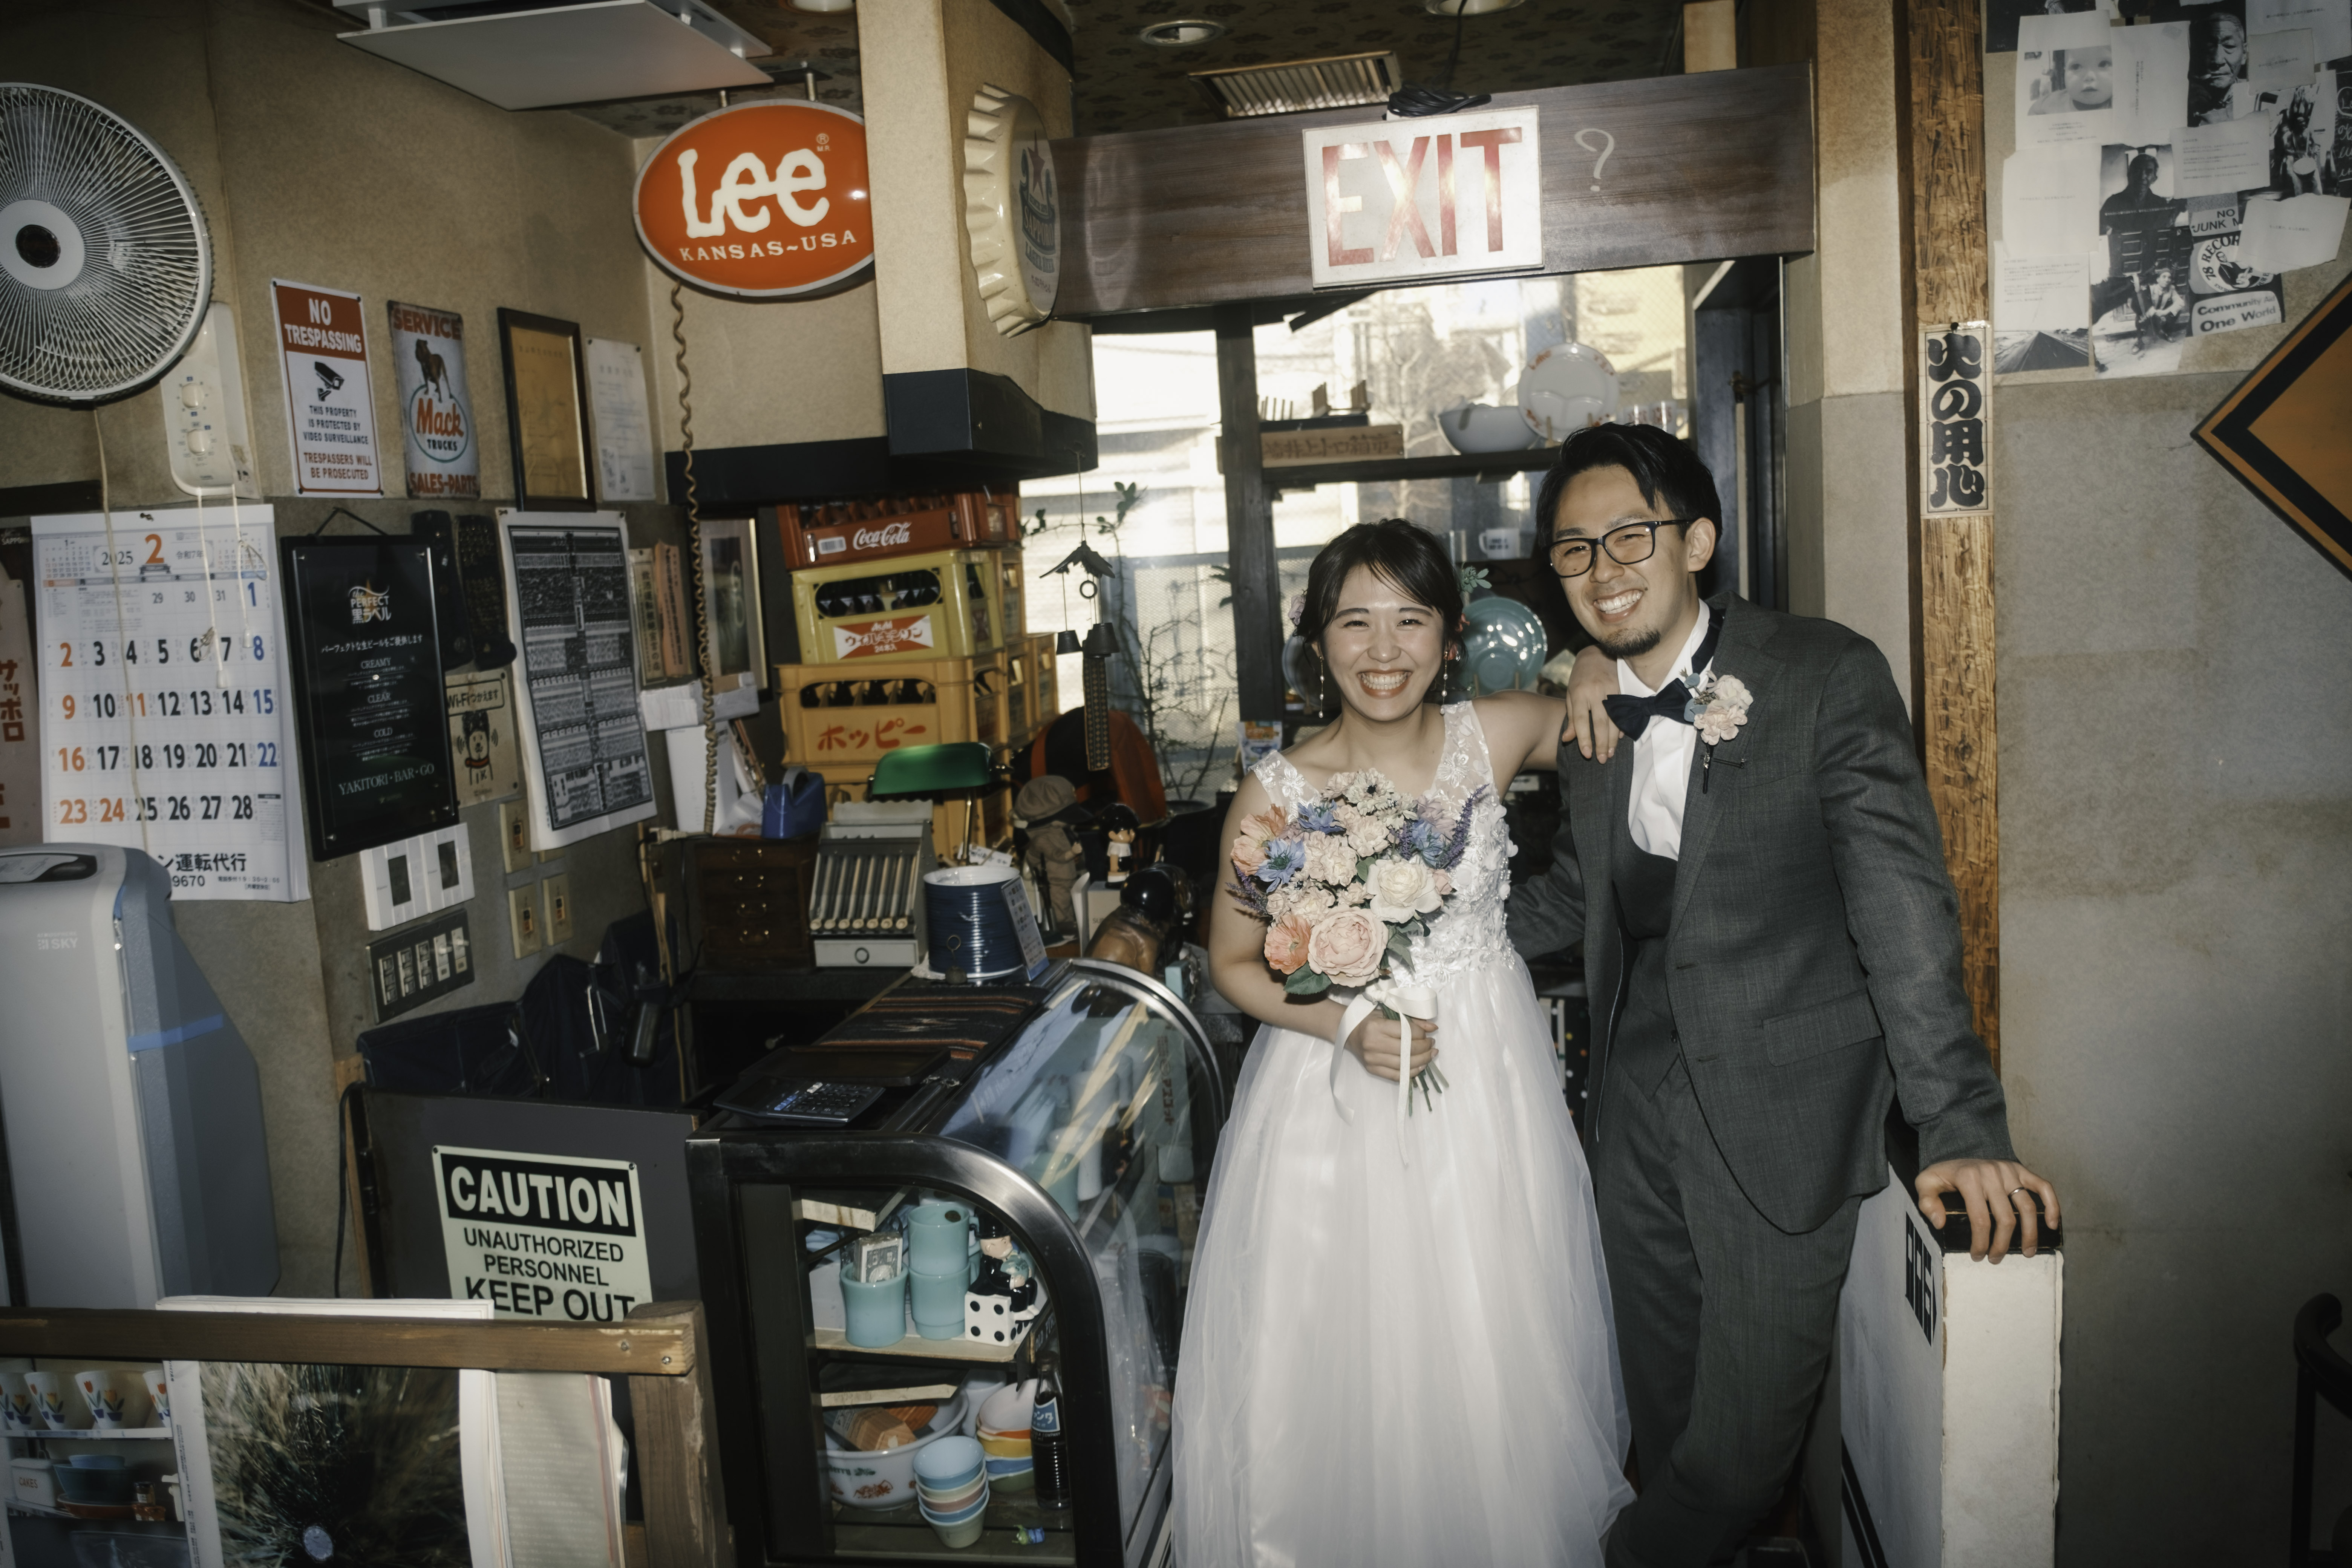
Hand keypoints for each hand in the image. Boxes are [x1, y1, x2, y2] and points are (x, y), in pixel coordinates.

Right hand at [1346, 1011, 1438, 1082]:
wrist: (1349, 1032)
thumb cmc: (1370, 1020)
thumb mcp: (1389, 1014)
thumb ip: (1412, 1020)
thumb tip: (1433, 1028)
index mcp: (1377, 1026)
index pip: (1407, 1032)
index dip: (1422, 1034)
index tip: (1427, 1034)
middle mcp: (1373, 1044)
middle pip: (1408, 1050)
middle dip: (1425, 1048)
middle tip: (1431, 1044)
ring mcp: (1372, 1059)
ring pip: (1404, 1065)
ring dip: (1422, 1060)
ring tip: (1430, 1055)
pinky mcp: (1372, 1069)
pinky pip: (1397, 1075)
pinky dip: (1411, 1072)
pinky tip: (1420, 1066)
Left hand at [1560, 644, 1621, 762]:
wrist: (1596, 655)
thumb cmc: (1579, 678)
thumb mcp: (1570, 695)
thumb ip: (1571, 718)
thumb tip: (1567, 739)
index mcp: (1578, 693)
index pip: (1581, 721)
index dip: (1584, 739)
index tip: (1587, 754)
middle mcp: (1595, 692)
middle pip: (1600, 723)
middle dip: (1601, 743)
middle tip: (1602, 759)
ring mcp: (1610, 690)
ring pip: (1614, 719)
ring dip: (1612, 739)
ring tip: (1610, 753)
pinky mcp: (1621, 689)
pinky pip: (1622, 712)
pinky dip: (1621, 726)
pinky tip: (1619, 739)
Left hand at [1915, 1158, 2061, 1262]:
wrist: (1958, 1149)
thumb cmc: (1945, 1173)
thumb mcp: (1926, 1183)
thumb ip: (1926, 1201)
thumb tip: (1940, 1223)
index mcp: (1968, 1178)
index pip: (1980, 1218)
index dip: (1981, 1242)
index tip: (1978, 1255)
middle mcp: (1991, 1173)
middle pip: (2005, 1218)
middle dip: (2002, 1244)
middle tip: (1996, 1258)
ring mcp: (2009, 1170)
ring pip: (2027, 1207)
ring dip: (2030, 1234)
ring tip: (2027, 1252)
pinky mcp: (2021, 1169)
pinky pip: (2043, 1186)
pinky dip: (2052, 1205)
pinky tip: (2052, 1225)